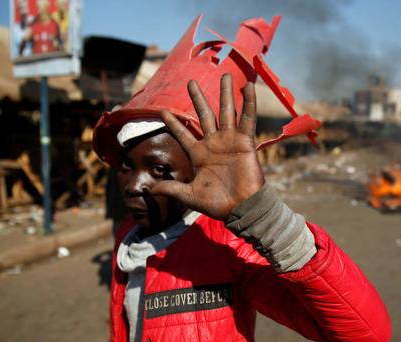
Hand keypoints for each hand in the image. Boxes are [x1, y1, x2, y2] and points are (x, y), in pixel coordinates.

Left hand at [152, 73, 264, 220]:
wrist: (242, 207)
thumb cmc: (218, 203)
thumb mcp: (189, 196)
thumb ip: (171, 189)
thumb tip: (150, 189)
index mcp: (199, 154)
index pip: (183, 134)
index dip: (173, 123)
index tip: (162, 110)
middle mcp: (213, 143)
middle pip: (204, 114)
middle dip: (198, 98)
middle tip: (190, 81)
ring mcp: (230, 140)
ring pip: (227, 111)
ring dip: (226, 93)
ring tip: (226, 75)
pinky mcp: (245, 141)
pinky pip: (247, 118)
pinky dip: (249, 103)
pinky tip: (248, 87)